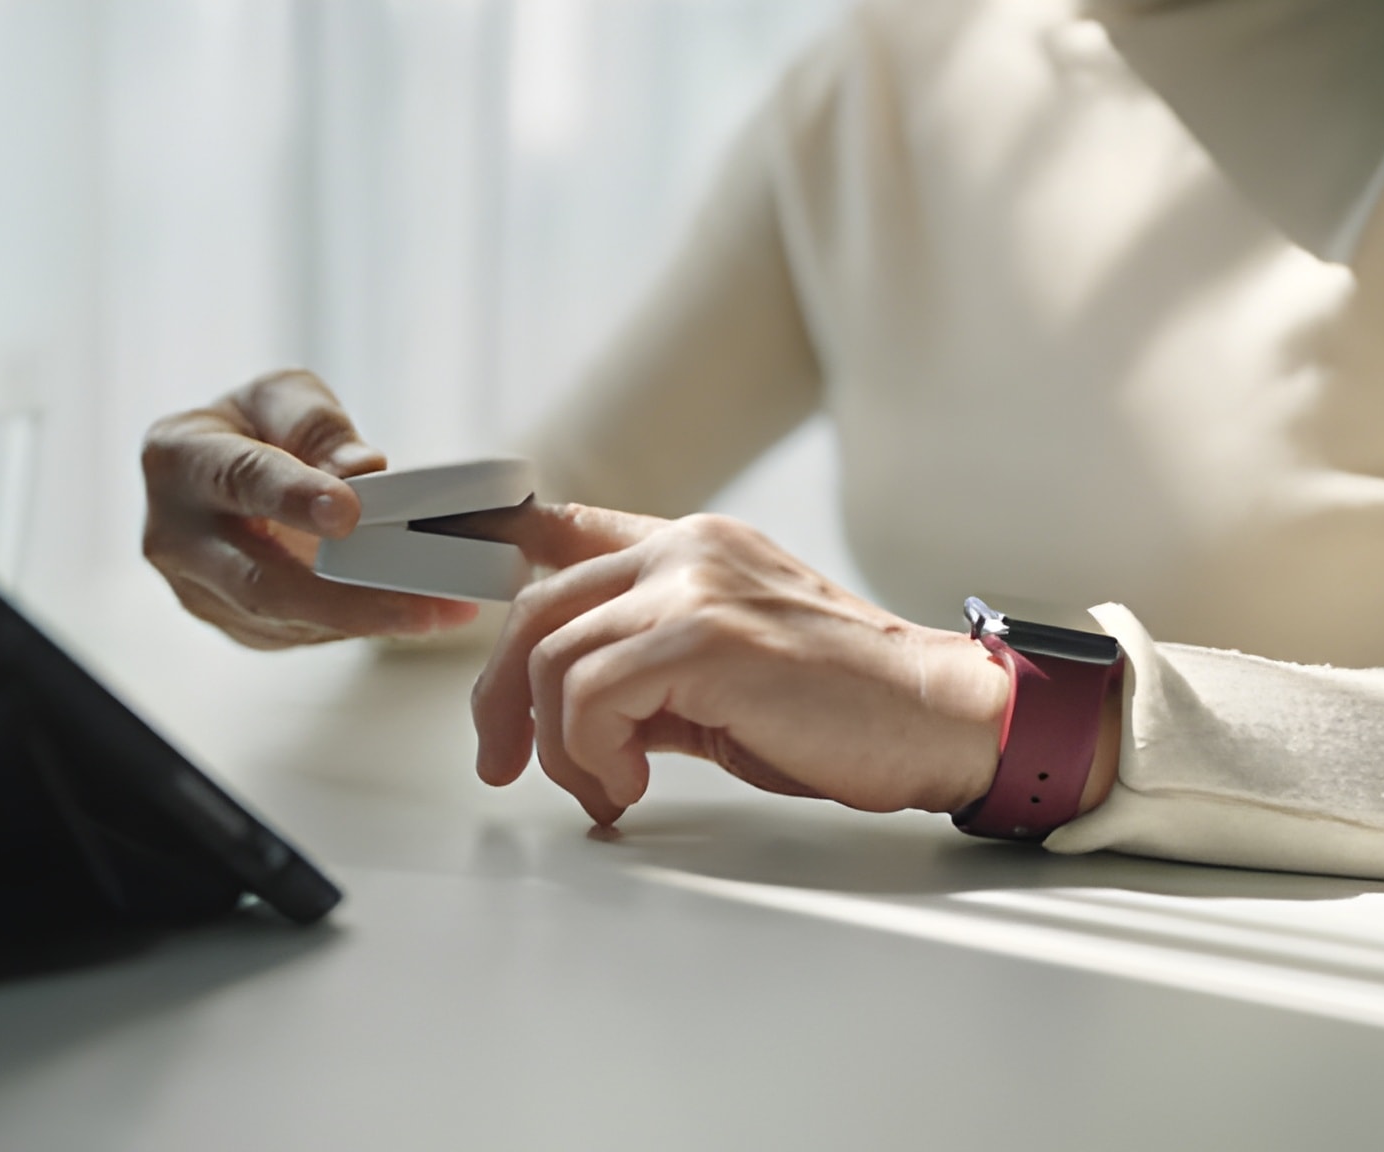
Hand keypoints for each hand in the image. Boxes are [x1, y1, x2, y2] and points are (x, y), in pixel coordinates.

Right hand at [141, 369, 479, 648]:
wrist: (215, 472)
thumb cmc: (253, 426)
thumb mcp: (282, 397)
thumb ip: (318, 427)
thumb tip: (364, 471)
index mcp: (178, 458)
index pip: (241, 480)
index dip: (294, 498)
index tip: (349, 513)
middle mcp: (175, 536)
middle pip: (261, 581)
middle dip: (348, 597)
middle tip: (426, 600)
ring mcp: (197, 592)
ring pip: (285, 620)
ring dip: (369, 620)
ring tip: (445, 608)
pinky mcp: (231, 625)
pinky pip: (298, 635)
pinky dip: (358, 626)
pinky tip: (415, 614)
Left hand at [470, 505, 1012, 825]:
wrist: (940, 719)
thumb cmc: (841, 710)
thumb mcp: (724, 673)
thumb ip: (647, 667)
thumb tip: (568, 708)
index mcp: (689, 547)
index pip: (562, 526)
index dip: (491, 543)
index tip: (444, 560)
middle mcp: (685, 549)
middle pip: (534, 607)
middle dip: (500, 698)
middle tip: (505, 765)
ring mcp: (695, 586)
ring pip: (551, 656)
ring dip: (560, 746)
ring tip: (606, 787)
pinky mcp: (706, 636)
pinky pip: (588, 694)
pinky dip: (590, 754)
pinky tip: (628, 784)